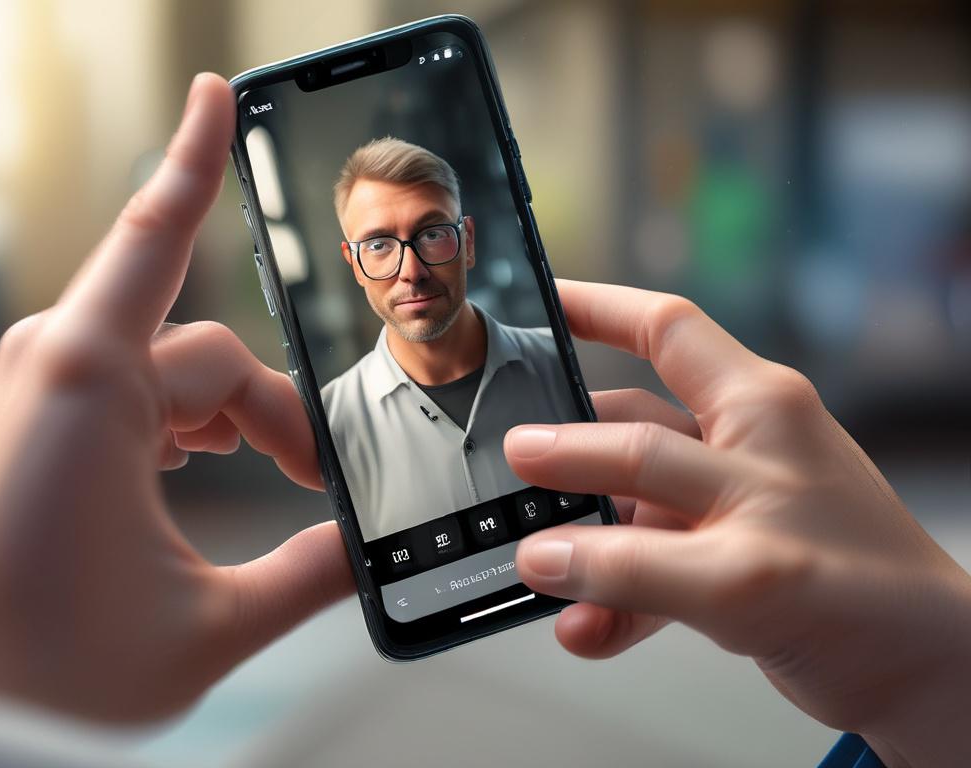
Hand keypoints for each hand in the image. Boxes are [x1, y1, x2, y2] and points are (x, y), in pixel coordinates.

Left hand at [0, 74, 351, 721]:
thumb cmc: (39, 671)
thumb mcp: (209, 626)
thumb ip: (310, 574)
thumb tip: (368, 547)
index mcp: (92, 387)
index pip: (157, 237)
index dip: (197, 157)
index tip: (218, 95)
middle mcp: (59, 373)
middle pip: (209, 356)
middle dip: (276, 416)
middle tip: (319, 486)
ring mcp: (45, 400)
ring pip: (177, 379)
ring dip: (235, 425)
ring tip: (274, 487)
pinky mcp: (39, 429)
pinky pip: (137, 397)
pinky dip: (188, 426)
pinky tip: (205, 475)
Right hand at [505, 280, 970, 767]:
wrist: (919, 678)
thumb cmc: (874, 598)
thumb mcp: (739, 575)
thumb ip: (630, 566)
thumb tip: (544, 556)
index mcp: (756, 409)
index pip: (663, 330)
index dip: (596, 308)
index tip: (536, 304)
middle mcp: (738, 446)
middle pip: (627, 427)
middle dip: (565, 452)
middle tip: (512, 467)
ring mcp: (726, 505)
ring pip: (628, 505)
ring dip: (584, 544)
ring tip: (542, 572)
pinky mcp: (719, 561)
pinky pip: (645, 567)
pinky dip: (610, 598)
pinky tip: (584, 626)